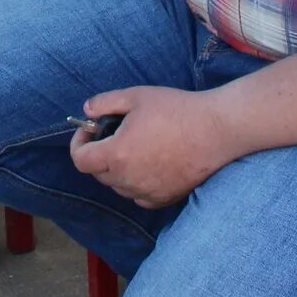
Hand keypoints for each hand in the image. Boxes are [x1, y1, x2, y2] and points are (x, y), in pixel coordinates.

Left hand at [70, 86, 234, 207]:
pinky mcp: (163, 200)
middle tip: (115, 132)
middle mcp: (128, 180)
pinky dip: (137, 181)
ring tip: (137, 145)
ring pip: (118, 185)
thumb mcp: (136, 96)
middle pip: (98, 173)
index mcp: (117, 154)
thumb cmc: (176, 110)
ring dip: (118, 168)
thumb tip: (87, 110)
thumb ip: (104, 102)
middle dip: (99, 153)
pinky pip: (138, 195)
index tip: (91, 130)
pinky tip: (152, 161)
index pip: (80, 160)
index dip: (80, 143)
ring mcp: (146, 193)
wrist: (216, 130)